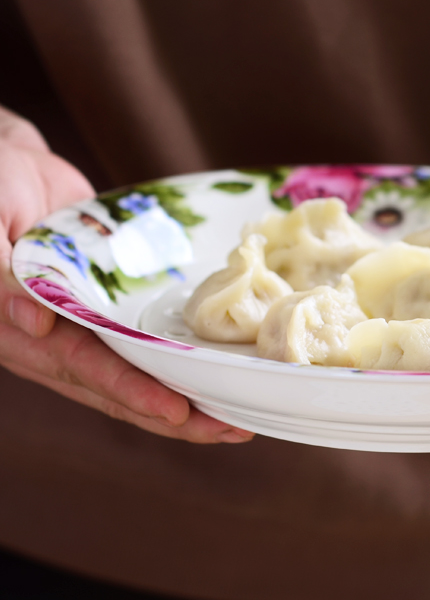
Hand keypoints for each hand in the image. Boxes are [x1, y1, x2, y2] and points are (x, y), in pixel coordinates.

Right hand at [0, 107, 252, 442]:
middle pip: (117, 390)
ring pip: (135, 379)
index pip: (82, 366)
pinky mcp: (108, 318)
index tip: (177, 409)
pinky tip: (216, 385)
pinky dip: (178, 371)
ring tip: (235, 421)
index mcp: (21, 328)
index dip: (130, 389)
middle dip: (173, 415)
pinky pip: (144, 351)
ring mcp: (84, 333)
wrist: (14, 171)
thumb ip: (0, 268)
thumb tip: (36, 323)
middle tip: (229, 428)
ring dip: (184, 404)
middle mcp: (54, 342)